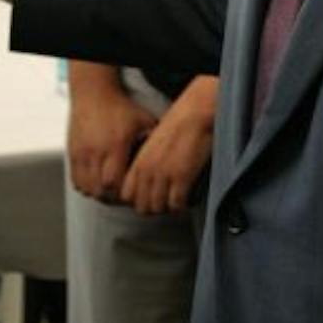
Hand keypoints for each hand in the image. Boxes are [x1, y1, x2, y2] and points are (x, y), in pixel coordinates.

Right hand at [68, 66, 153, 202]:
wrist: (94, 94)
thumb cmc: (120, 108)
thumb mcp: (143, 121)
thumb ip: (154, 141)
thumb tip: (168, 158)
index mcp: (116, 145)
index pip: (114, 182)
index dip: (122, 194)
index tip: (131, 194)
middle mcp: (97, 151)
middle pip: (100, 190)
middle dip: (112, 199)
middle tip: (121, 198)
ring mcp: (82, 153)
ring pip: (86, 188)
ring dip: (98, 194)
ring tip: (109, 192)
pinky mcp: (73, 153)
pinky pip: (75, 180)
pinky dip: (86, 187)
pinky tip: (96, 183)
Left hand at [120, 78, 216, 214]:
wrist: (195, 114)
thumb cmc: (179, 125)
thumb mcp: (153, 145)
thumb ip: (146, 163)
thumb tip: (150, 181)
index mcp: (138, 163)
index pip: (127, 196)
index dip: (139, 201)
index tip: (151, 198)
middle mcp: (147, 171)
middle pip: (141, 207)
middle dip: (154, 208)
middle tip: (167, 203)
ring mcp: (163, 175)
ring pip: (158, 209)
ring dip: (168, 208)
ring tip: (178, 201)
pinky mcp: (181, 177)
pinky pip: (176, 205)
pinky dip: (183, 205)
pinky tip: (189, 198)